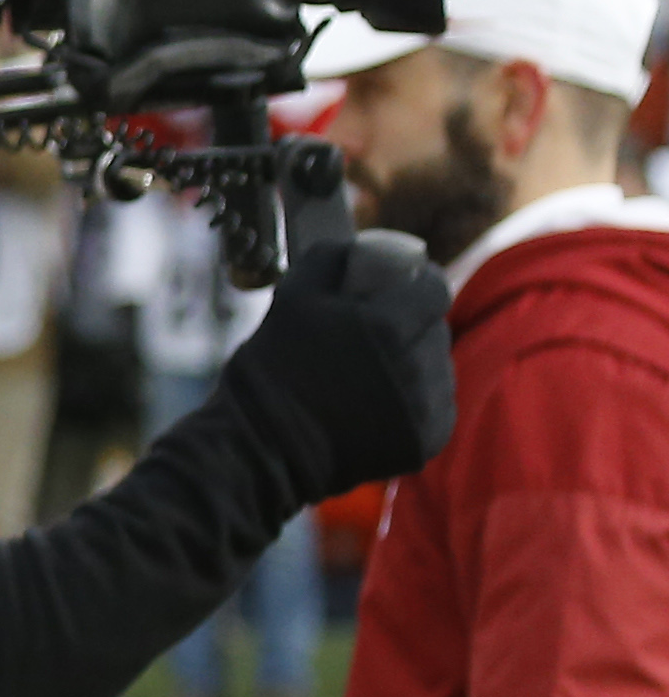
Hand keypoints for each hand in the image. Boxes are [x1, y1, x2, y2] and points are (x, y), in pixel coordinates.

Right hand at [220, 229, 454, 499]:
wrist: (261, 452)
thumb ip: (330, 259)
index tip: (398, 288)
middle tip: (372, 337)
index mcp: (389, 327)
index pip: (435, 289)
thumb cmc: (270, 372)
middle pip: (435, 329)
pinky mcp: (427, 441)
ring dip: (413, 364)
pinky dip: (412, 403)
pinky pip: (433, 407)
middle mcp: (418, 368)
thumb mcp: (289, 299)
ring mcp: (426, 409)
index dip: (418, 283)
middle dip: (410, 326)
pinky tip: (375, 407)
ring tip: (368, 377)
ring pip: (436, 368)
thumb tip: (356, 245)